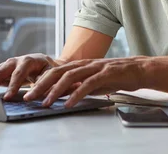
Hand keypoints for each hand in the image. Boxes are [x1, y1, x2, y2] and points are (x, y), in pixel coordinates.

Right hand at [0, 53, 61, 100]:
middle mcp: (16, 60)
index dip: (13, 85)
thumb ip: (43, 83)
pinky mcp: (4, 70)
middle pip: (3, 70)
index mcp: (28, 61)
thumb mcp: (51, 75)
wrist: (47, 64)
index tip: (8, 97)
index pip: (19, 73)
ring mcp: (9, 64)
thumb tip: (37, 93)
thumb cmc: (50, 70)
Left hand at [23, 57, 147, 107]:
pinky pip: (88, 84)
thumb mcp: (92, 82)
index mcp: (79, 65)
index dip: (40, 81)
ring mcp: (94, 68)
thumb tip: (61, 95)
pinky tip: (69, 103)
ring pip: (69, 77)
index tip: (28, 93)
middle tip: (29, 98)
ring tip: (45, 103)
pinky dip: (77, 94)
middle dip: (41, 85)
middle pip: (57, 73)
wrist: (138, 70)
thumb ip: (77, 86)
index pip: (54, 72)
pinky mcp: (105, 74)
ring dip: (55, 91)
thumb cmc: (116, 76)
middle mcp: (84, 64)